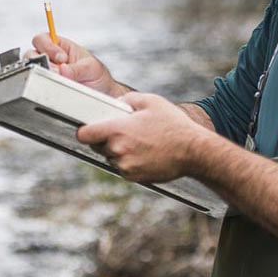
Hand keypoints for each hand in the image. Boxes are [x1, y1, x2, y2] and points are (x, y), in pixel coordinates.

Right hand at [30, 33, 125, 96]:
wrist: (101, 93)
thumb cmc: (97, 76)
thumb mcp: (91, 68)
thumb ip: (78, 69)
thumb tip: (63, 69)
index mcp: (61, 47)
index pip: (43, 39)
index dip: (48, 46)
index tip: (61, 58)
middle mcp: (51, 59)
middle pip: (31, 53)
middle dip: (42, 61)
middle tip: (57, 70)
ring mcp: (48, 73)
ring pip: (32, 69)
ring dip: (43, 74)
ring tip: (59, 80)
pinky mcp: (47, 86)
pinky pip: (38, 84)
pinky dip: (43, 85)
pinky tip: (55, 87)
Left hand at [76, 92, 204, 182]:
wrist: (193, 151)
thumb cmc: (173, 125)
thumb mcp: (151, 101)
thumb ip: (127, 100)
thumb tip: (116, 103)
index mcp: (117, 130)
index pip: (84, 134)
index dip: (84, 131)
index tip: (88, 129)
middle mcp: (118, 149)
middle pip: (97, 146)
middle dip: (105, 138)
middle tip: (124, 131)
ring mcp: (124, 165)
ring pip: (110, 157)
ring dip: (118, 150)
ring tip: (140, 141)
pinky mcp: (133, 177)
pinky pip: (122, 167)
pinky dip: (128, 161)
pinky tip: (144, 152)